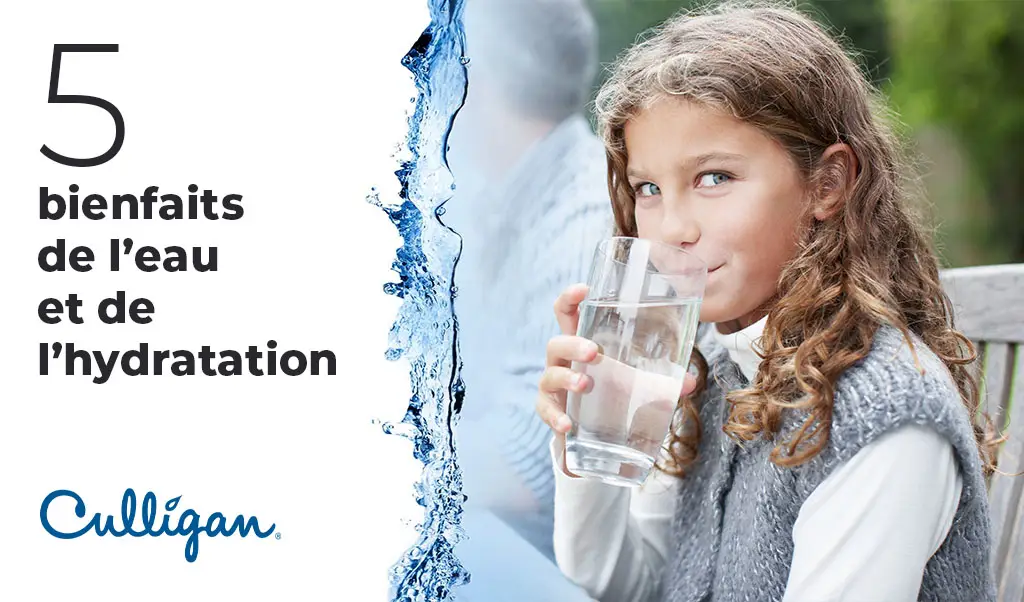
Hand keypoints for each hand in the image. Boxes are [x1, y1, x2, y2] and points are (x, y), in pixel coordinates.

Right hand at [535, 284, 696, 476]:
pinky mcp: (550, 410)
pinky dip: (555, 416)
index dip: (570, 299)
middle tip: (594, 351)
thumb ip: (660, 380)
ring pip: (550, 374)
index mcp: (581, 343)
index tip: (584, 289)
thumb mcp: (635, 382)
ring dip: (566, 377)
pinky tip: (567, 424)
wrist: (590, 430)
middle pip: (556, 342)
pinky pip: (546, 410)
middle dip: (573, 343)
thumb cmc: (610, 392)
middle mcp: (563, 361)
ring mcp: (553, 386)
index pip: (567, 314)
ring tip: (584, 384)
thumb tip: (690, 382)